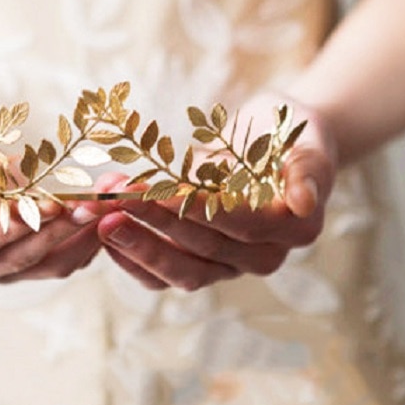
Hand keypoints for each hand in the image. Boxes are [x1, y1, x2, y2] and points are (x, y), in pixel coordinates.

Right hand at [0, 115, 102, 288]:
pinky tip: (112, 204)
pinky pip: (62, 253)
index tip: (44, 209)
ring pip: (48, 262)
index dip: (8, 229)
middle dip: (59, 230)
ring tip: (113, 201)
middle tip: (94, 204)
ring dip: (83, 234)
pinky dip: (88, 232)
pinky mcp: (24, 252)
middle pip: (18, 257)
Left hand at [96, 96, 337, 290]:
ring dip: (134, 244)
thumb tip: (304, 202)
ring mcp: (229, 266)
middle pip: (202, 249)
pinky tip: (101, 232)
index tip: (154, 191)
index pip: (239, 224)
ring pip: (178, 271)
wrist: (273, 139)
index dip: (194, 209)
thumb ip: (307, 169)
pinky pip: (162, 275)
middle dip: (152, 223)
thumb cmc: (290, 129)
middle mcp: (263, 256)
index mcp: (294, 228)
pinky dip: (131, 257)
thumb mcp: (305, 135)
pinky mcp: (200, 265)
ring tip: (97, 215)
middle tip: (110, 200)